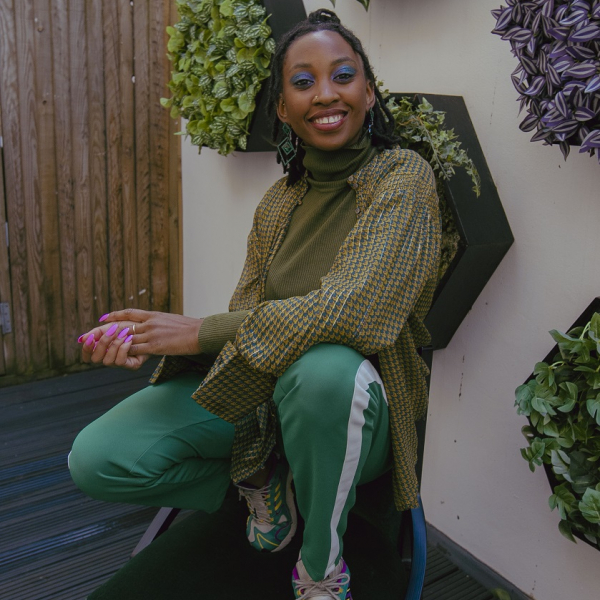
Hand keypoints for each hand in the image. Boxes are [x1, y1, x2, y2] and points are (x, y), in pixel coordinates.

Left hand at [78, 309, 202, 369]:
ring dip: (111, 343)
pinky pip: (135, 349)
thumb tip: (160, 325)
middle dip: (105, 329)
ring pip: (126, 338)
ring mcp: (151, 333)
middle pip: (122, 325)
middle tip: (90, 333)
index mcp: (154, 315)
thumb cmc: (193, 328)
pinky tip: (116, 355)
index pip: (130, 313)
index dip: (115, 315)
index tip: (103, 318)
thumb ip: (163, 323)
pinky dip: (125, 351)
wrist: (201, 332)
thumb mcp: (174, 321)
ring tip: (98, 346)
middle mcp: (150, 322)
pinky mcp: (155, 345)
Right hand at [79, 322, 148, 369]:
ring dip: (114, 345)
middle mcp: (110, 358)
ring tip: (123, 334)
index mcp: (103, 349)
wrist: (150, 329)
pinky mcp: (132, 365)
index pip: (87, 356)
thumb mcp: (112, 326)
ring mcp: (120, 363)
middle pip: (95, 359)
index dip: (86, 348)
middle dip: (101, 344)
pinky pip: (121, 362)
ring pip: (107, 361)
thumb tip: (81, 338)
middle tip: (111, 331)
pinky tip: (129, 340)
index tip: (90, 338)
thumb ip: (97, 332)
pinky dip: (123, 349)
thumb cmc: (131, 326)